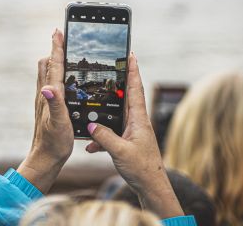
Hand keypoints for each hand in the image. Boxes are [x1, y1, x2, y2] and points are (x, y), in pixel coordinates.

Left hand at [17, 28, 72, 193]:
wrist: (45, 158)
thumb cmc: (53, 142)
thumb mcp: (58, 124)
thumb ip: (55, 105)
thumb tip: (48, 87)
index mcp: (49, 94)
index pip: (53, 65)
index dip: (56, 48)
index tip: (58, 31)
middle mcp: (45, 94)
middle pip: (47, 65)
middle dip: (55, 50)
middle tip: (64, 39)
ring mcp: (45, 100)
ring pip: (48, 74)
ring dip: (55, 62)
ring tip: (65, 54)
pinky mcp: (48, 107)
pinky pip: (52, 85)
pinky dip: (58, 76)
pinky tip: (65, 81)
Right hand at [84, 53, 182, 218]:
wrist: (152, 188)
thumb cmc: (142, 169)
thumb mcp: (120, 152)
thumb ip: (104, 137)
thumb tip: (91, 124)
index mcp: (139, 120)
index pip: (135, 89)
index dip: (133, 70)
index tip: (130, 54)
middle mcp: (137, 122)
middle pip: (126, 96)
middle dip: (118, 81)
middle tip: (109, 66)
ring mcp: (132, 132)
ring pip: (116, 114)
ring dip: (105, 110)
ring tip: (93, 102)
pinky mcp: (127, 142)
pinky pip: (111, 132)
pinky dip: (101, 136)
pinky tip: (91, 145)